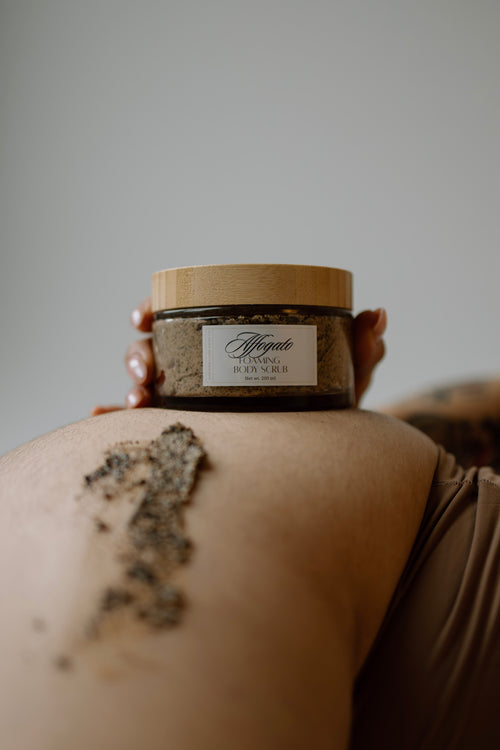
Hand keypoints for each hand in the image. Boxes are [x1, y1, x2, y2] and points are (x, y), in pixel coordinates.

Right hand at [91, 303, 386, 414]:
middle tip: (145, 370)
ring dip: (128, 386)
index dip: (156, 309)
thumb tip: (377, 314)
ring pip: (147, 385)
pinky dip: (116, 421)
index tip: (143, 315)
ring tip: (136, 401)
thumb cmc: (329, 410)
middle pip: (155, 349)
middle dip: (138, 354)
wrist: (326, 460)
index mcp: (231, 346)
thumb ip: (358, 352)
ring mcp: (194, 402)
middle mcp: (204, 370)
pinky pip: (150, 427)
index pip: (185, 318)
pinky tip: (100, 421)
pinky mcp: (191, 432)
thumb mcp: (343, 382)